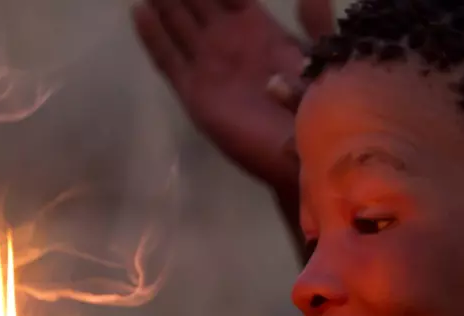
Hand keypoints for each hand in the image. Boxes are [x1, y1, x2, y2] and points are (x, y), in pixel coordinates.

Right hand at [131, 0, 333, 192]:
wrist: (307, 153)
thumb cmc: (322, 107)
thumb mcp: (326, 58)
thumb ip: (315, 24)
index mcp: (262, 33)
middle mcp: (230, 45)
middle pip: (198, 5)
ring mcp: (210, 69)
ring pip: (178, 26)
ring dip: (163, 3)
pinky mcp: (196, 95)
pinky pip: (169, 61)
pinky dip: (153, 37)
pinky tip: (138, 12)